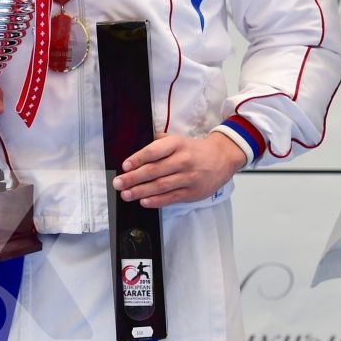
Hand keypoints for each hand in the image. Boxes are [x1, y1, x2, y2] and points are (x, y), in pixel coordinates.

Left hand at [112, 132, 245, 207]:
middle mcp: (183, 160)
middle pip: (154, 171)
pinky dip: (156, 201)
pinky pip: (171, 198)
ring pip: (161, 186)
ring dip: (141, 191)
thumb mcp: (177, 139)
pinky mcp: (192, 192)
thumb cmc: (194, 150)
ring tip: (126, 194)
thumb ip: (158, 143)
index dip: (138, 159)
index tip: (125, 166)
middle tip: (118, 183)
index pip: (154, 151)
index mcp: (177, 144)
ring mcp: (188, 178)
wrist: (222, 158)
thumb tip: (135, 149)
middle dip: (133, 178)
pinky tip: (144, 201)